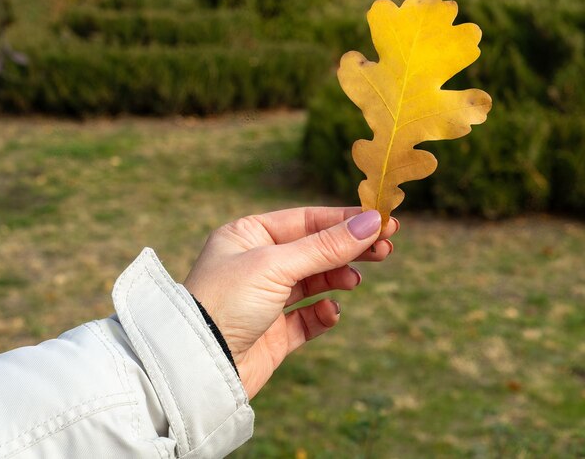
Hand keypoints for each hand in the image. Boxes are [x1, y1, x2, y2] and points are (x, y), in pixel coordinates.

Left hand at [183, 207, 398, 398]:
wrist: (198, 365)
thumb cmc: (226, 301)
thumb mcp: (277, 265)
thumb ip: (326, 246)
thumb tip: (372, 222)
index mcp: (248, 235)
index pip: (306, 220)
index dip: (346, 220)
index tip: (383, 221)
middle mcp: (256, 263)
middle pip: (314, 248)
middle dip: (349, 248)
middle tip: (386, 248)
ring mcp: (265, 298)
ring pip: (313, 281)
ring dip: (337, 277)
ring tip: (354, 281)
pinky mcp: (273, 332)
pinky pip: (307, 317)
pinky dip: (323, 313)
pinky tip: (330, 311)